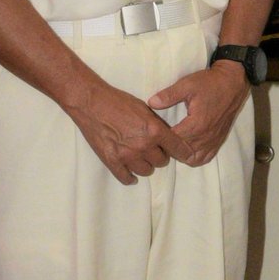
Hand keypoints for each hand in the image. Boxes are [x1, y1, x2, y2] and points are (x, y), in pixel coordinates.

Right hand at [65, 79, 189, 185]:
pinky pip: (125, 178)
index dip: (183, 152)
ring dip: (146, 165)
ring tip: (141, 157)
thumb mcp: (145, 108)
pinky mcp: (111, 161)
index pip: (177, 148)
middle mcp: (143, 145)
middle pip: (162, 162)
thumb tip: (168, 137)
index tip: (186, 155)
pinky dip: (129, 176)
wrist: (91, 103)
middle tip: (154, 149)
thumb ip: (157, 125)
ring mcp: (127, 155)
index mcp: (154, 130)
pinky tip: (130, 172)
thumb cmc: (119, 101)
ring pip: (146, 171)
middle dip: (160, 155)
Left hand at [149, 60, 250, 166]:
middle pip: (181, 152)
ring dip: (181, 154)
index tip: (153, 131)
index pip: (172, 141)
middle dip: (169, 147)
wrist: (233, 83)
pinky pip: (205, 158)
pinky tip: (188, 148)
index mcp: (196, 124)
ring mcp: (213, 140)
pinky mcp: (219, 141)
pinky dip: (195, 157)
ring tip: (174, 142)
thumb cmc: (210, 83)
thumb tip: (151, 103)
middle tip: (160, 138)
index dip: (160, 138)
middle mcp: (205, 136)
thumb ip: (168, 95)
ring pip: (192, 159)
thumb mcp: (187, 84)